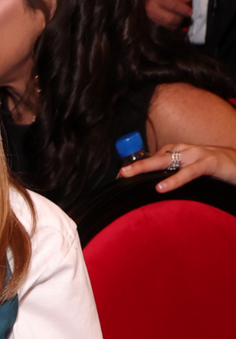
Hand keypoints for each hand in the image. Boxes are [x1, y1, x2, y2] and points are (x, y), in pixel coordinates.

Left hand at [119, 142, 235, 191]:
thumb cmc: (220, 170)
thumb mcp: (195, 172)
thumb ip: (179, 175)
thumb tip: (159, 187)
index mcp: (183, 152)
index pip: (156, 156)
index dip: (139, 165)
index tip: (122, 174)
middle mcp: (188, 150)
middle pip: (156, 156)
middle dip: (136, 164)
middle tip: (119, 173)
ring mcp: (198, 154)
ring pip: (167, 160)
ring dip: (145, 167)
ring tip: (127, 175)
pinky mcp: (211, 162)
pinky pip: (189, 172)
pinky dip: (175, 180)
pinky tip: (160, 188)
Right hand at [145, 0, 193, 28]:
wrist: (148, 4)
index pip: (173, 5)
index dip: (183, 9)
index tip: (190, 12)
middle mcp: (153, 8)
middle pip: (171, 18)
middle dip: (181, 18)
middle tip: (187, 16)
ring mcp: (152, 18)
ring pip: (170, 24)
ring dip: (179, 22)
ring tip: (183, 18)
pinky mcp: (155, 23)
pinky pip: (168, 27)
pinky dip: (175, 25)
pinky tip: (177, 22)